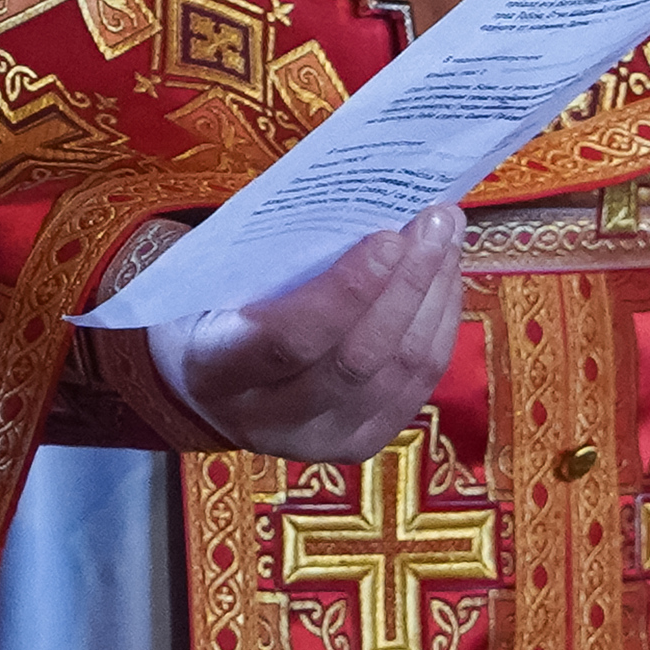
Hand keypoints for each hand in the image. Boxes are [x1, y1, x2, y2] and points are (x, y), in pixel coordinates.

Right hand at [145, 205, 467, 462]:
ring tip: (447, 237)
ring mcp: (320, 441)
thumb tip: (361, 205)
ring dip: (434, 298)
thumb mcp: (211, 279)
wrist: (201, 389)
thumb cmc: (206, 309)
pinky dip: (439, 327)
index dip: (347, 291)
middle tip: (436, 220)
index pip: (289, 339)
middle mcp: (268, 421)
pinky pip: (417, 386)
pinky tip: (444, 281)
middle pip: (358, 358)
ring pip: (398, 372)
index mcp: (215, 371)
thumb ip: (269, 256)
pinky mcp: (360, 444)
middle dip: (408, 283)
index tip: (388, 236)